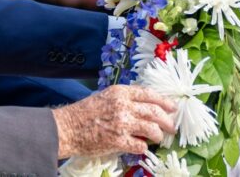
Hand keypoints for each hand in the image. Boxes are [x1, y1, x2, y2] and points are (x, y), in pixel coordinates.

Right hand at [51, 85, 175, 158]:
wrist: (67, 127)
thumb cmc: (84, 113)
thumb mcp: (105, 97)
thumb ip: (124, 100)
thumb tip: (144, 108)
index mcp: (120, 92)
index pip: (149, 94)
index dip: (164, 101)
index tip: (173, 107)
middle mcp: (123, 105)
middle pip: (155, 111)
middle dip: (167, 120)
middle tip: (171, 127)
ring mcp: (122, 123)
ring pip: (152, 129)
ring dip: (158, 135)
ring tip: (158, 138)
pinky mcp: (118, 141)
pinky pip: (141, 145)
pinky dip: (144, 147)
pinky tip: (141, 147)